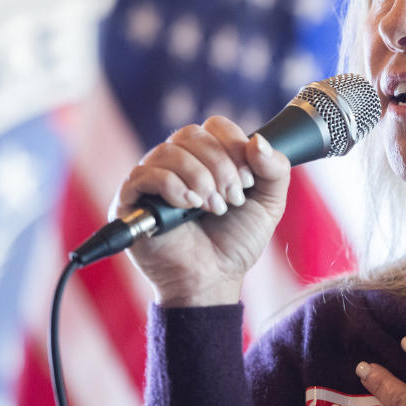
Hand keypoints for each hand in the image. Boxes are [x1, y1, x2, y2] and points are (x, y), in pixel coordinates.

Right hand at [110, 116, 290, 305]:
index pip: (216, 126)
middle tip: (232, 199)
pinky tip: (189, 206)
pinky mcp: (130, 200)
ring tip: (213, 208)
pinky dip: (173, 186)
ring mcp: (151, 179)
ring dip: (200, 179)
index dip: (235, 147)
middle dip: (220, 167)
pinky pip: (144, 174)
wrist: (214, 278)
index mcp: (207, 157)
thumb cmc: (236, 241)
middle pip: (193, 134)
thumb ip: (275, 169)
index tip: (248, 182)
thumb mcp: (269, 203)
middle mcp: (176, 162)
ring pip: (170, 151)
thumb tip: (260, 141)